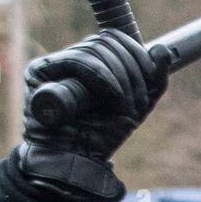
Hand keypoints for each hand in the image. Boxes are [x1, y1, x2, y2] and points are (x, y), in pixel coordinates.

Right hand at [19, 30, 169, 197]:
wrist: (77, 163)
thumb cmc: (102, 136)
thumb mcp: (136, 106)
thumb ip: (152, 80)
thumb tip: (161, 50)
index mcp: (91, 62)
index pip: (114, 38)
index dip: (137, 52)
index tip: (151, 76)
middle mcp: (69, 58)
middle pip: (107, 42)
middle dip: (132, 70)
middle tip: (139, 103)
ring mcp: (52, 64)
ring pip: (95, 50)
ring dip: (121, 79)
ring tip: (126, 108)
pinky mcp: (39, 72)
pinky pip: (76, 61)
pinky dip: (102, 76)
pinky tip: (113, 95)